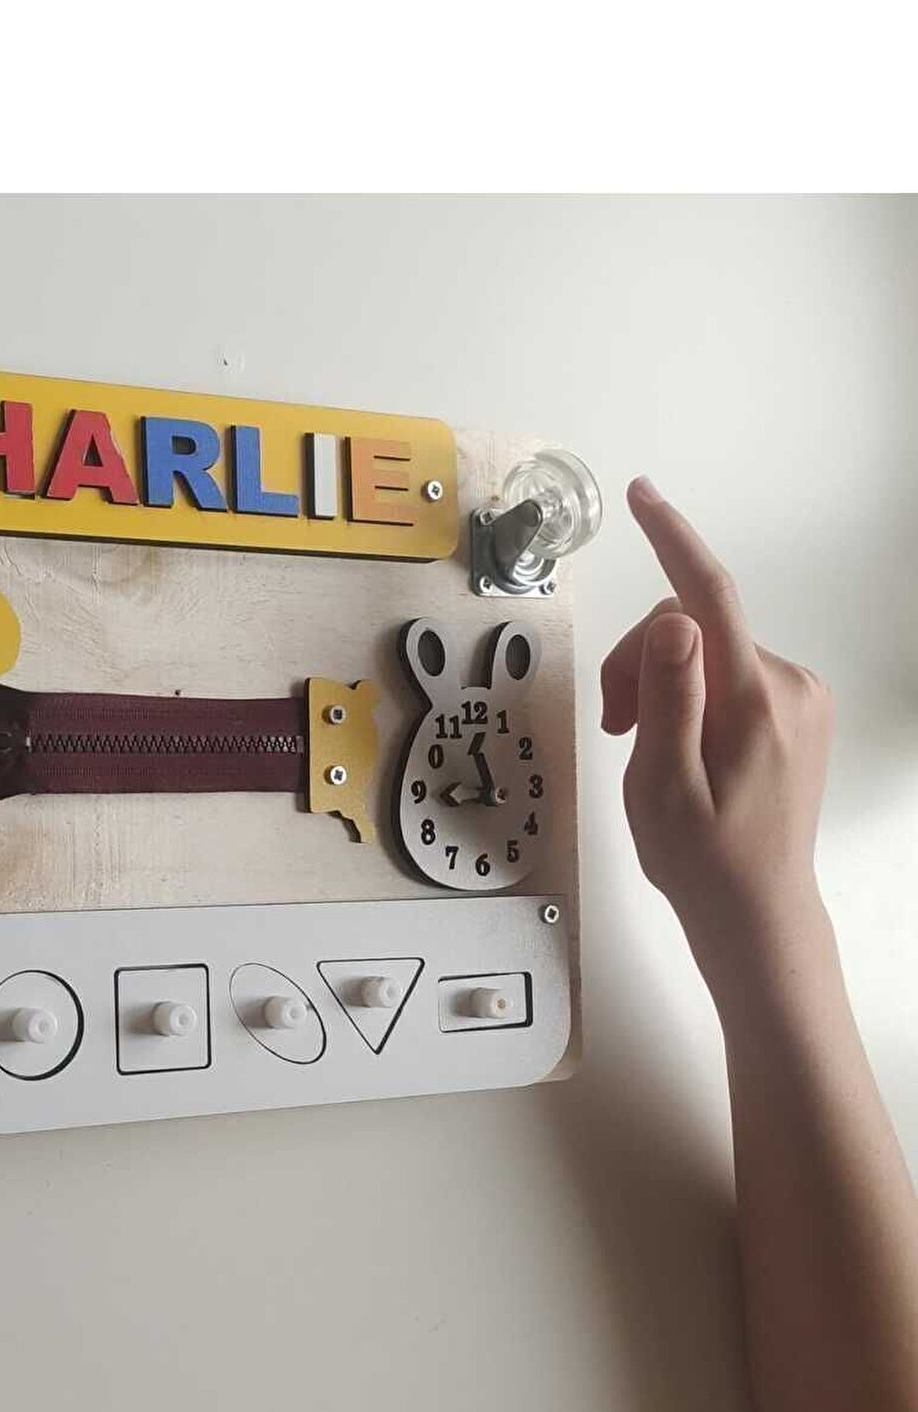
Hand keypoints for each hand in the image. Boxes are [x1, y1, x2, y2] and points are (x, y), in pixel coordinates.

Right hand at [601, 478, 834, 993]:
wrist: (758, 916)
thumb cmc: (701, 863)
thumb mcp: (663, 788)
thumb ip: (669, 699)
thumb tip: (672, 622)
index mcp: (755, 703)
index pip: (709, 598)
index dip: (672, 541)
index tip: (643, 496)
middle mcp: (790, 686)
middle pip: (694, 629)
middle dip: (641, 664)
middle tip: (612, 729)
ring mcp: (800, 699)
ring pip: (709, 652)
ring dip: (664, 685)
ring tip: (641, 748)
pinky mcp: (798, 713)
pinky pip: (731, 676)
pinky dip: (693, 698)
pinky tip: (679, 747)